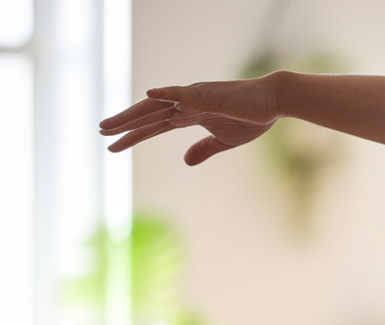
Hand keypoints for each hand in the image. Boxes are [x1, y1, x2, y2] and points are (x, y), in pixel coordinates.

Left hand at [99, 75, 283, 164]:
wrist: (273, 102)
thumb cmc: (252, 119)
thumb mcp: (224, 141)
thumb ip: (203, 150)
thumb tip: (184, 161)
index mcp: (189, 116)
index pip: (154, 127)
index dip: (133, 136)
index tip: (113, 147)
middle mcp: (185, 104)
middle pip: (148, 116)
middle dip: (124, 124)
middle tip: (100, 132)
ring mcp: (195, 98)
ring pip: (157, 106)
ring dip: (132, 114)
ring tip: (110, 124)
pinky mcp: (208, 95)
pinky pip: (184, 93)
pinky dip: (166, 92)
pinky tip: (149, 94)